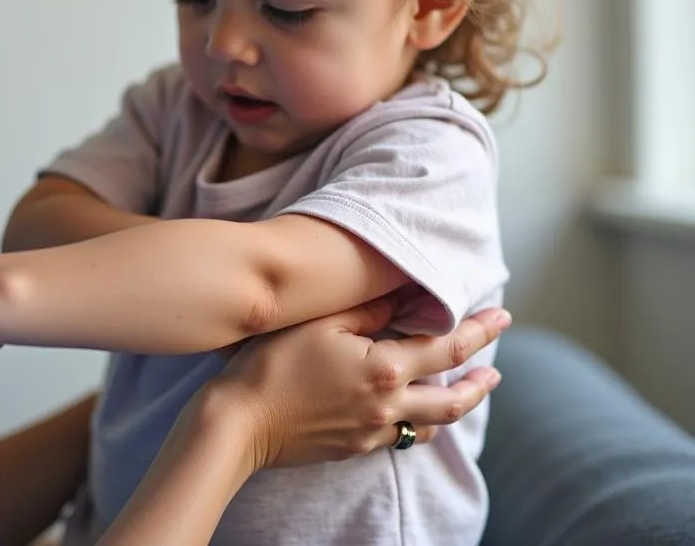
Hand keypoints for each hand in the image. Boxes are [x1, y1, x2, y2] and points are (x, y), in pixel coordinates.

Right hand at [211, 300, 510, 470]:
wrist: (241, 421)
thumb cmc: (274, 362)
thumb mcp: (321, 321)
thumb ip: (369, 309)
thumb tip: (404, 297)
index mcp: (384, 368)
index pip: (446, 347)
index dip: (479, 330)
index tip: (502, 315)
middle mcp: (387, 405)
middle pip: (452, 397)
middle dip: (480, 380)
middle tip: (497, 367)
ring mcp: (373, 431)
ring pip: (432, 424)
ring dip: (456, 405)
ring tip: (469, 391)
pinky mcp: (355, 447)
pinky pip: (402, 437)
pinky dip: (421, 423)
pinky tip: (417, 414)